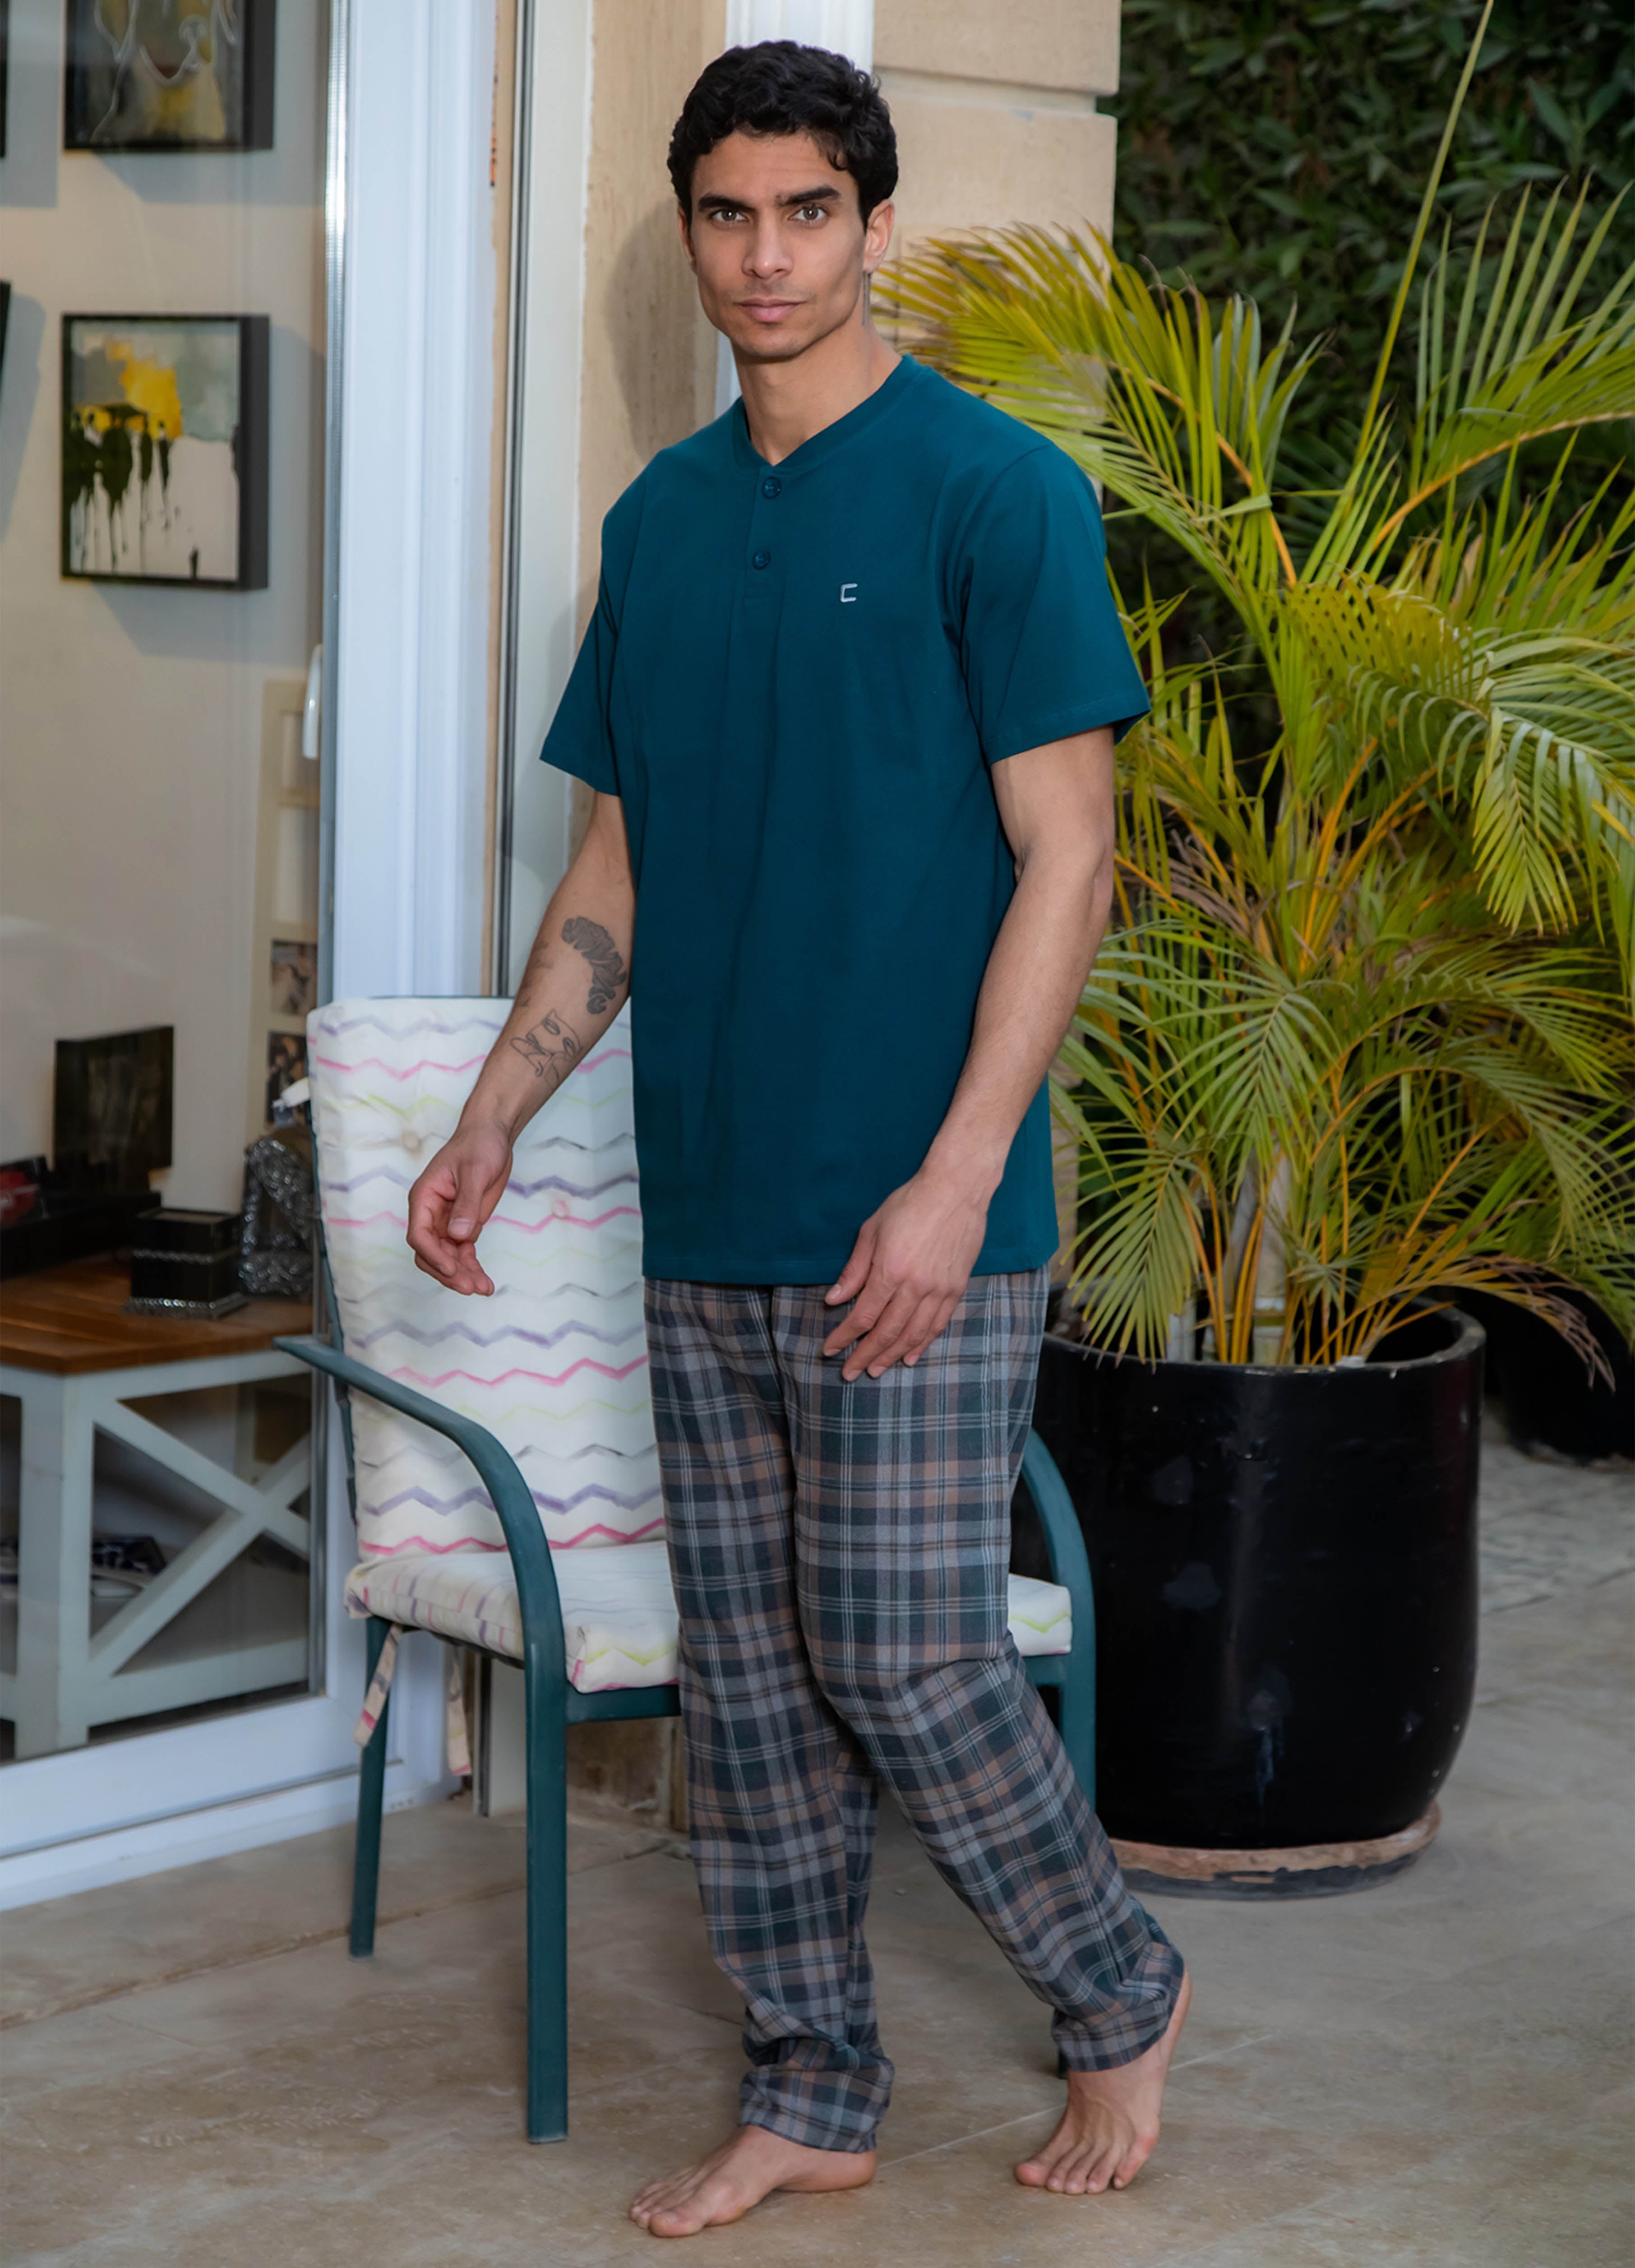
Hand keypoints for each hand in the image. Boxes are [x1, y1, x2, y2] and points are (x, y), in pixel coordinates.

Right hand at [406, 1121, 513, 1295]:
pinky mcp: (464, 1226)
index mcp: (424, 1198)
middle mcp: (431, 1214)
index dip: (433, 1255)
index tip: (452, 1268)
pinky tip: (484, 1282)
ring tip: (483, 1289)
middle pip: (430, 1253)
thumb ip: (467, 1204)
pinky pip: (462, 1253)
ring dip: (462, 1275)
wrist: (492, 1136)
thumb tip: (458, 1236)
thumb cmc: (479, 1146)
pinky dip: (472, 1267)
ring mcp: (447, 1222)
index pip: (419, 1234)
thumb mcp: (475, 1172)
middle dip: (449, 1272)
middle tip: (472, 1287)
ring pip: (446, 1258)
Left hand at [822, 1168, 990, 1379]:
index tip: (830, 1350)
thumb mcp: (872, 1231)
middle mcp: (915, 1287)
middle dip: (864, 1356)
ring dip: (891, 1356)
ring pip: (912, 1335)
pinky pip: (937, 1325)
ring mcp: (939, 1290)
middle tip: (850, 1373)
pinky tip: (910, 1357)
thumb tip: (834, 1300)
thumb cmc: (909, 1204)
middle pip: (886, 1333)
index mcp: (890, 1271)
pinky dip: (922, 1344)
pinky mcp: (956, 1289)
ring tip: (876, 1370)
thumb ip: (854, 1270)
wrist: (956, 1190)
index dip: (844, 1337)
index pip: (863, 1316)